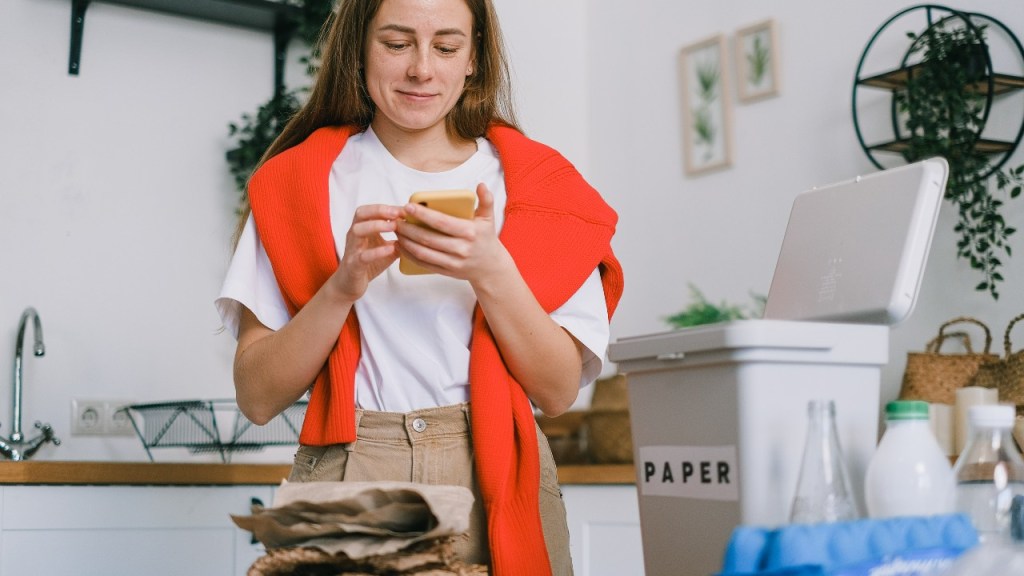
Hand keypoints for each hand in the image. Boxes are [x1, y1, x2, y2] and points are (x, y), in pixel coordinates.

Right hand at [329, 204, 400, 300]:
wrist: (350, 285)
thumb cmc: (369, 264)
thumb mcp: (387, 249)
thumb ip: (399, 239)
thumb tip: (418, 231)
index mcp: (362, 229)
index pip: (370, 210)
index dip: (386, 207)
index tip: (404, 208)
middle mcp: (354, 236)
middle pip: (361, 214)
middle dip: (379, 211)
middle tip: (397, 213)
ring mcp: (352, 250)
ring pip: (358, 230)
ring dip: (376, 225)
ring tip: (394, 226)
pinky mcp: (353, 265)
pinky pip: (363, 256)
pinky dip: (377, 251)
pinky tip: (390, 248)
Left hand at [396, 183, 511, 280]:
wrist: (490, 267)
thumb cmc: (486, 239)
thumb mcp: (489, 219)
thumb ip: (486, 200)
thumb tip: (481, 185)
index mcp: (469, 232)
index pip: (442, 222)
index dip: (423, 214)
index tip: (408, 206)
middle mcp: (461, 249)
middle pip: (428, 238)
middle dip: (409, 229)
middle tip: (396, 220)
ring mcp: (453, 262)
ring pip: (423, 253)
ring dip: (406, 242)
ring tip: (397, 232)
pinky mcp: (446, 272)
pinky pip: (424, 264)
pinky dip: (410, 256)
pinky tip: (402, 246)